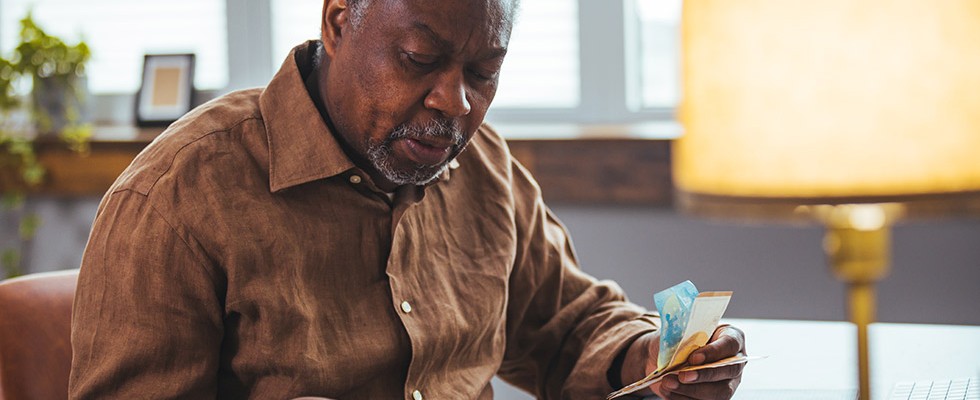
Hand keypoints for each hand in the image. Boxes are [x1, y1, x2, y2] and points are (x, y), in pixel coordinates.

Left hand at [621, 325, 745, 399]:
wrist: (667, 356)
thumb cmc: (680, 339)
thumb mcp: (681, 332)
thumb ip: (684, 339)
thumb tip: (679, 352)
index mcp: (731, 337)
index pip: (730, 343)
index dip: (713, 352)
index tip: (693, 358)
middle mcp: (734, 361)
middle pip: (728, 371)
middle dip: (704, 375)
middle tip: (682, 376)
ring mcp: (728, 381)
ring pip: (719, 392)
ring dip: (691, 390)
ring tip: (669, 384)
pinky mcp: (716, 396)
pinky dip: (683, 398)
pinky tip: (668, 391)